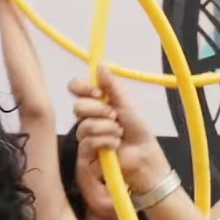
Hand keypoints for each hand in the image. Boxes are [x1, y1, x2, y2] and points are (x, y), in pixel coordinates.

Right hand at [66, 71, 173, 192]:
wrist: (144, 154)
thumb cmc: (136, 131)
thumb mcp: (126, 104)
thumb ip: (112, 86)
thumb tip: (99, 64)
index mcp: (95, 103)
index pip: (76, 88)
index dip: (83, 88)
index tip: (99, 93)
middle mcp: (86, 118)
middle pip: (78, 106)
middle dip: (99, 110)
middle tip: (115, 116)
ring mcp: (84, 136)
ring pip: (84, 125)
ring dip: (106, 128)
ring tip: (119, 133)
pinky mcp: (84, 155)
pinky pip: (87, 142)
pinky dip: (104, 141)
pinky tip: (114, 144)